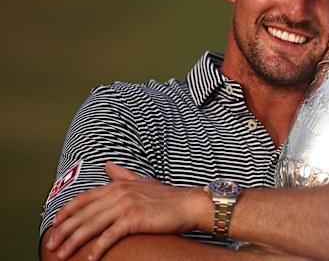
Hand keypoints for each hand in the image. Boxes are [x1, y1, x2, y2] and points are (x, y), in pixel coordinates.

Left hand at [45, 161, 208, 260]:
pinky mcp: (134, 219)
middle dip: (64, 230)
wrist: (189, 204)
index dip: (67, 211)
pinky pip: (110, 236)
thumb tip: (108, 165)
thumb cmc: (168, 197)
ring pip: (92, 225)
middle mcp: (119, 193)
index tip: (54, 224)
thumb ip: (123, 176)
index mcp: (118, 185)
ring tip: (62, 255)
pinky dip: (97, 248)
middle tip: (51, 245)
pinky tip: (89, 258)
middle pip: (83, 214)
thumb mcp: (143, 182)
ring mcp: (126, 206)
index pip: (84, 198)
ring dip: (74, 242)